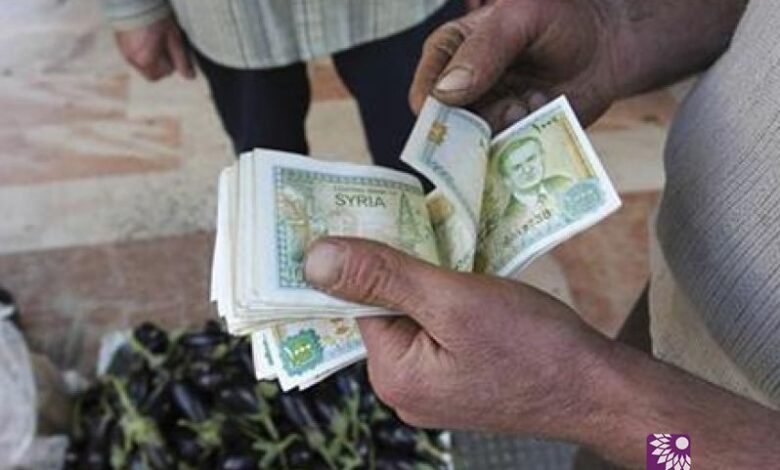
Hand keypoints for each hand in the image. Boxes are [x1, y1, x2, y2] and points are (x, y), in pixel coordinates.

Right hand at [115, 16, 194, 81]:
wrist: (133, 2)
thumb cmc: (156, 19)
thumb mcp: (173, 38)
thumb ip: (181, 59)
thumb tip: (189, 76)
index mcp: (147, 61)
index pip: (164, 73)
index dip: (171, 63)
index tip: (171, 49)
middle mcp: (134, 61)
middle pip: (151, 73)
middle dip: (160, 65)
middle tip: (163, 48)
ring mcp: (124, 54)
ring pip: (142, 66)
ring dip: (150, 59)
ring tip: (153, 41)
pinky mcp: (119, 46)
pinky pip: (133, 57)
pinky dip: (140, 53)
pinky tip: (144, 38)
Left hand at [303, 237, 608, 434]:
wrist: (600, 389)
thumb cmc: (535, 346)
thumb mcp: (453, 300)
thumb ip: (383, 277)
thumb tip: (314, 260)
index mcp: (393, 376)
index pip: (357, 302)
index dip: (365, 256)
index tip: (374, 214)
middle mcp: (404, 389)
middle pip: (383, 308)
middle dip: (402, 266)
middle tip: (424, 223)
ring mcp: (433, 388)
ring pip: (413, 315)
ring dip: (428, 279)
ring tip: (454, 249)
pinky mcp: (459, 380)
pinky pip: (438, 330)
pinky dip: (447, 300)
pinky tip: (469, 277)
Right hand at [411, 0, 620, 128]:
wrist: (607, 45)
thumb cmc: (560, 18)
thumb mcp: (518, 18)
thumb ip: (482, 50)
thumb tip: (445, 93)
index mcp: (449, 54)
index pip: (426, 93)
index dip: (437, 109)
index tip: (463, 108)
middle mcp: (463, 93)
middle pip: (448, 131)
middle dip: (478, 127)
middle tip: (512, 108)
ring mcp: (488, 119)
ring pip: (478, 148)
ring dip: (508, 129)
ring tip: (534, 101)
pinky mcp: (513, 139)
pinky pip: (506, 158)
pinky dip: (527, 139)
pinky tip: (545, 108)